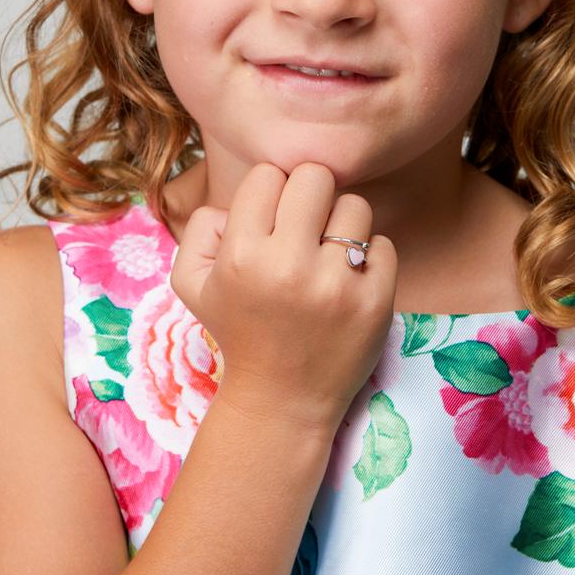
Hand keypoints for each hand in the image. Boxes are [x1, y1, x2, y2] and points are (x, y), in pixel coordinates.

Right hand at [169, 162, 398, 435]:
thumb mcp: (191, 282)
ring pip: (355, 205)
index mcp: (241, 255)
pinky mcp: (375, 303)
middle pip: (316, 176)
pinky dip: (370, 257)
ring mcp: (336, 286)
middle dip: (310, 195)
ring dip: (342, 225)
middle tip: (306, 226)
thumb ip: (202, 225)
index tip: (272, 219)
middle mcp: (288, 267)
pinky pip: (383, 243)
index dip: (271, 191)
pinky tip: (349, 279)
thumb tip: (247, 196)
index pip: (268, 174)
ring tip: (327, 254)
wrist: (281, 400)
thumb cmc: (238, 328)